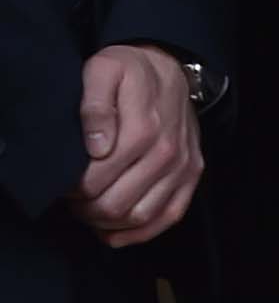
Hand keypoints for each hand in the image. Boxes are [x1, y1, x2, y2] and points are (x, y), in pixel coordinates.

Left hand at [66, 43, 203, 247]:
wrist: (171, 68)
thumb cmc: (132, 71)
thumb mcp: (103, 70)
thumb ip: (95, 105)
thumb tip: (96, 146)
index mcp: (143, 129)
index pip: (97, 180)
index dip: (74, 189)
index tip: (64, 184)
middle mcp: (167, 154)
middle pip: (117, 204)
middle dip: (87, 209)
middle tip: (73, 200)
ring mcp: (183, 168)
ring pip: (140, 217)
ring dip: (108, 223)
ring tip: (90, 212)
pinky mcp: (191, 178)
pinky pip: (168, 218)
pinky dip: (139, 234)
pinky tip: (114, 231)